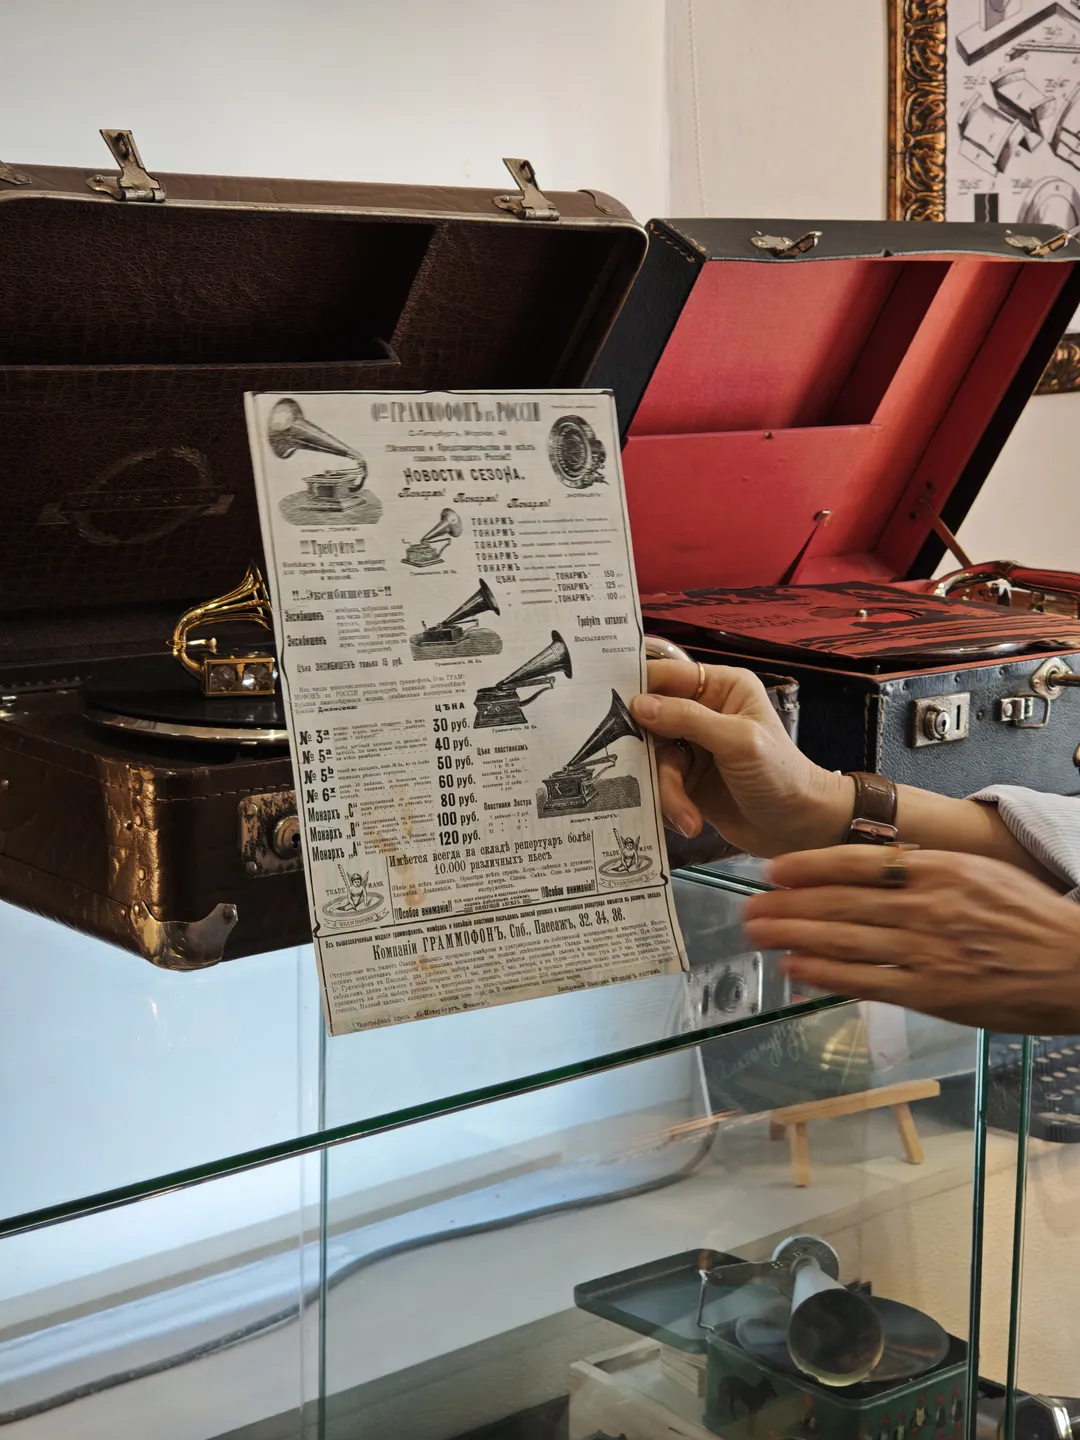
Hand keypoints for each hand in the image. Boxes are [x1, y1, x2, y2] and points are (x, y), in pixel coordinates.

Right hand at [630, 660, 851, 856]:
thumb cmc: (780, 774)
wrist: (799, 829)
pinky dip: (671, 806)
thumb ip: (688, 719)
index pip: (667, 677)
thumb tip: (638, 704)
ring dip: (666, 791)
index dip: (637, 688)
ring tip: (686, 815)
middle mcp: (702, 713)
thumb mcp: (738, 741)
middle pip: (650, 721)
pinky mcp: (687, 781)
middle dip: (647, 753)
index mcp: (720, 688)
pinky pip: (660, 785)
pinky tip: (689, 822)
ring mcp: (693, 748)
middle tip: (637, 771)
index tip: (604, 706)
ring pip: (654, 760)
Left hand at [743, 846, 1079, 1033]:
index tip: (773, 869)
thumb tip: (869, 867)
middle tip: (748, 907)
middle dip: (787, 905)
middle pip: (840, 903)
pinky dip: (826, 976)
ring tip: (757, 934)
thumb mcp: (979, 873)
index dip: (808, 866)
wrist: (1078, 965)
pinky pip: (868, 981)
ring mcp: (928, 951)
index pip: (858, 862)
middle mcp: (927, 907)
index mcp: (939, 870)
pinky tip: (796, 970)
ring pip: (845, 941)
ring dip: (793, 937)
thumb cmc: (1030, 918)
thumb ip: (924, 870)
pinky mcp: (933, 992)